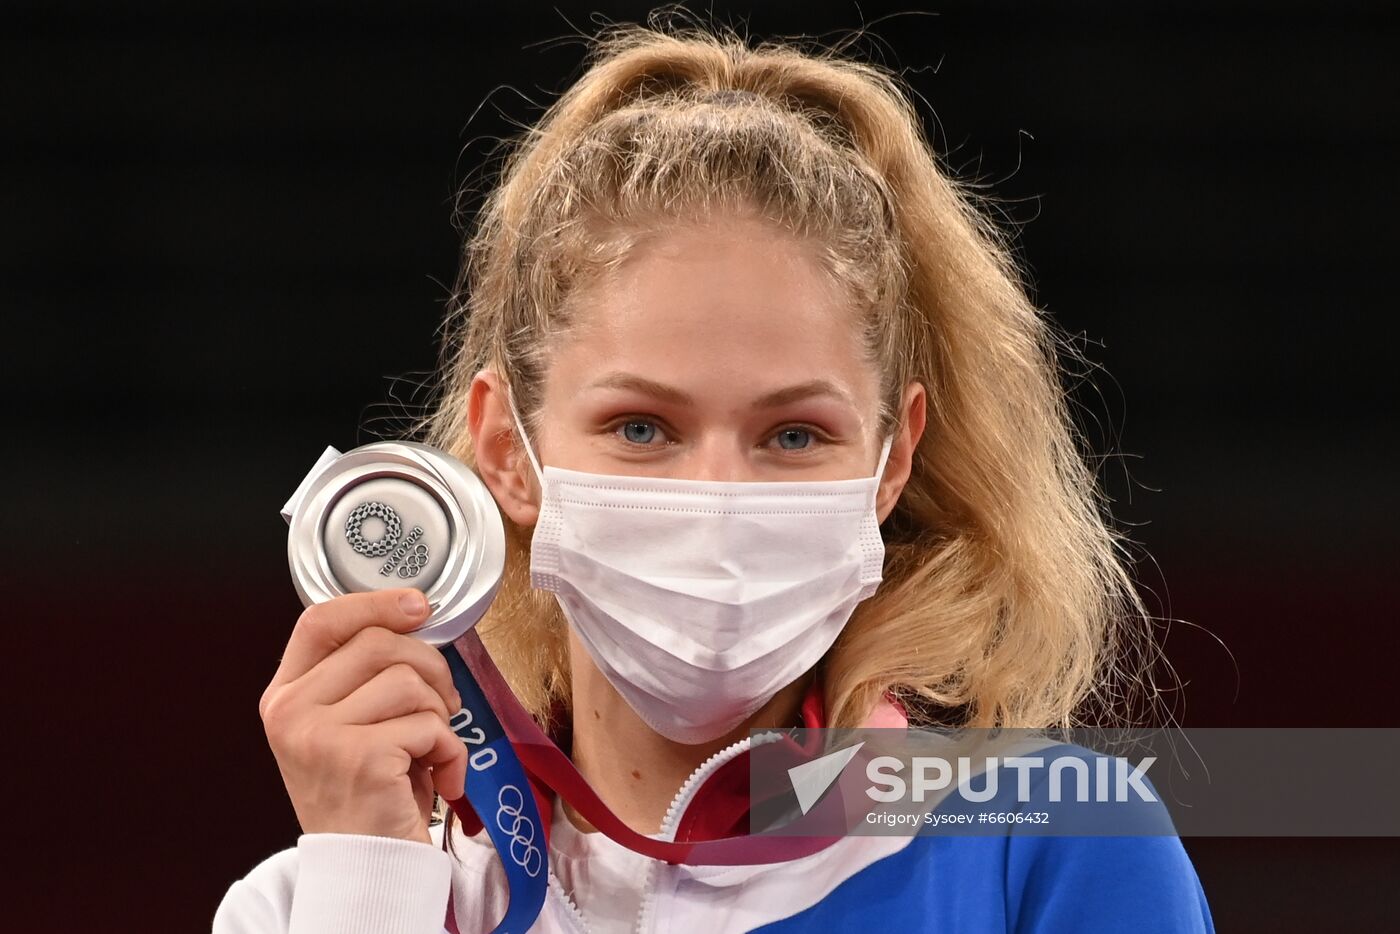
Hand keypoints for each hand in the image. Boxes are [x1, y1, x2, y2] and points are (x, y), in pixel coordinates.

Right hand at [259, 588, 466, 843]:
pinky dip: (450, 750)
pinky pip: (430, 724)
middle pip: (379, 642)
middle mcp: (291, 711)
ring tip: (432, 750)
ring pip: (410, 681)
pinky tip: (440, 778)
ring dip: (441, 716)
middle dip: (430, 668)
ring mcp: (319, 735)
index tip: (417, 605)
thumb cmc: (368, 793)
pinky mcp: (359, 757)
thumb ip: (363, 674)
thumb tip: (413, 616)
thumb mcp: (350, 723)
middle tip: (442, 705)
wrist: (365, 864)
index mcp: (286, 694)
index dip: (373, 602)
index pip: (320, 620)